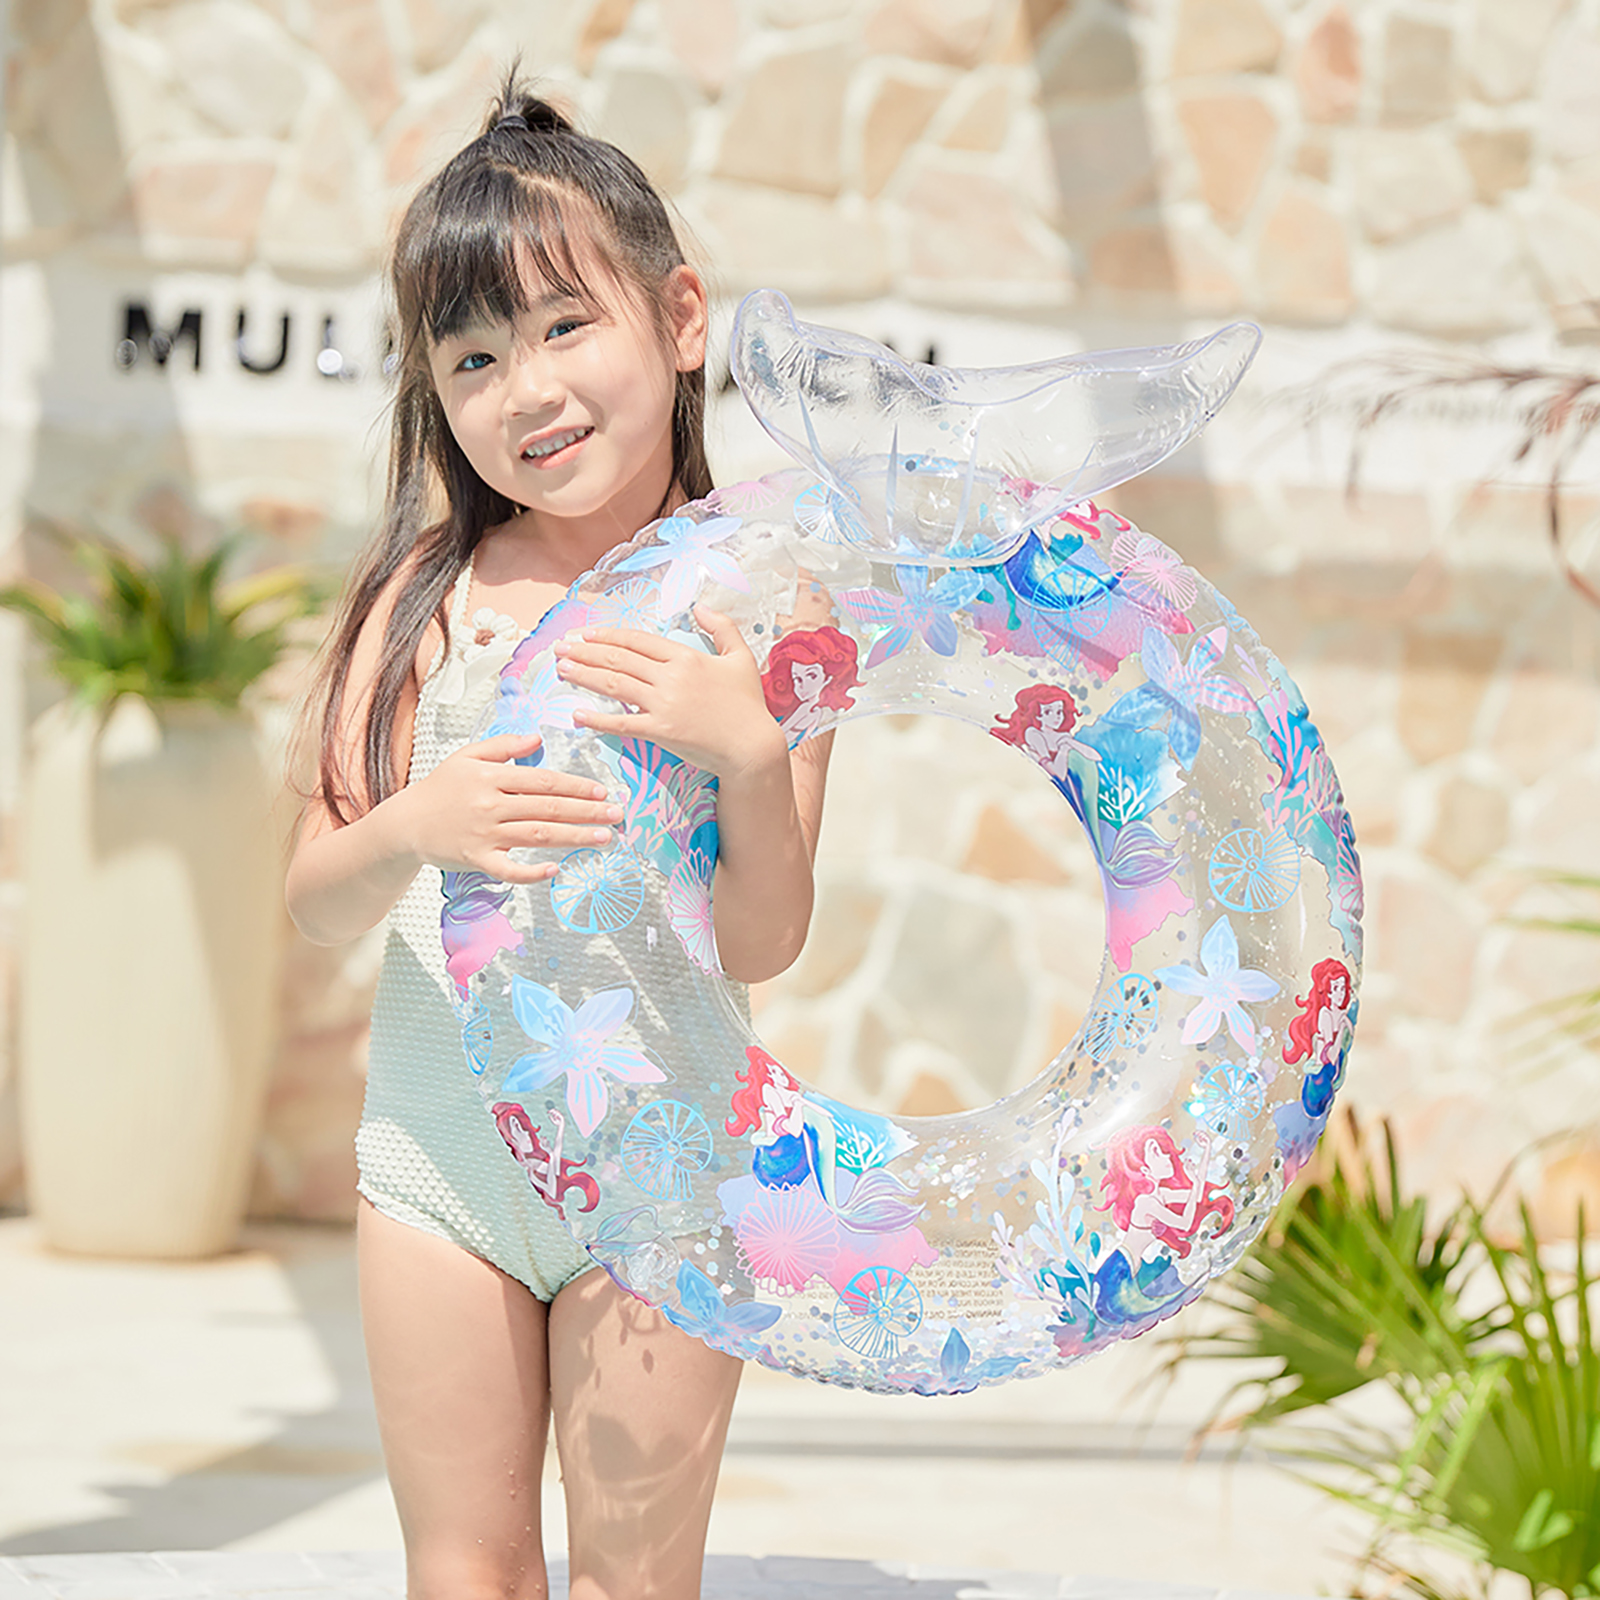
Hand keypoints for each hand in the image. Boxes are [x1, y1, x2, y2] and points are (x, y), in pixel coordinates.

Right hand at [390, 732, 622, 884]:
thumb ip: (503, 745)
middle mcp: (490, 805)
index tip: (601, 791)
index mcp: (491, 776)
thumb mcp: (467, 756)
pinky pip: (508, 870)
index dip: (575, 787)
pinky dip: (531, 872)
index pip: (542, 781)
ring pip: (537, 836)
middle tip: (616, 814)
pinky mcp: (477, 860)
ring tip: (603, 838)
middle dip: (586, 812)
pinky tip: (554, 870)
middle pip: (547, 808)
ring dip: (574, 837)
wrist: (405, 823)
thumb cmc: (439, 788)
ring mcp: (484, 834)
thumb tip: (537, 738)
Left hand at [552, 607, 786, 779]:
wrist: (752, 746)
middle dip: (585, 651)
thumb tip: (701, 606)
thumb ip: (722, 628)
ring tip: (562, 670)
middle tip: (560, 647)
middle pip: (619, 659)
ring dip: (584, 676)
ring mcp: (664, 705)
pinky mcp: (661, 732)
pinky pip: (622, 723)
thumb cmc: (748, 704)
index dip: (609, 635)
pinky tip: (578, 714)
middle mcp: (671, 677)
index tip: (587, 634)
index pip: (638, 641)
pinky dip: (598, 719)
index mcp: (686, 657)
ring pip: (615, 685)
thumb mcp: (741, 658)